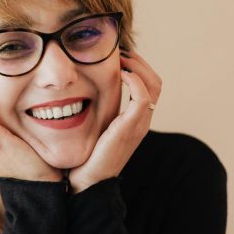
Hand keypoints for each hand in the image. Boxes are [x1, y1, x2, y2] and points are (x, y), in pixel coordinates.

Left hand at [68, 49, 161, 192]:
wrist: (86, 182)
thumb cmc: (85, 158)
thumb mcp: (92, 129)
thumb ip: (95, 112)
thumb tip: (78, 92)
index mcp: (135, 121)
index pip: (149, 85)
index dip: (137, 66)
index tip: (118, 55)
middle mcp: (141, 122)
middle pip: (156, 81)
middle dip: (140, 61)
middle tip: (120, 50)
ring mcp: (139, 125)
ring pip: (153, 85)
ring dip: (138, 65)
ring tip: (120, 57)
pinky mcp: (131, 128)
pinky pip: (143, 97)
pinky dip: (134, 80)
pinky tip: (119, 73)